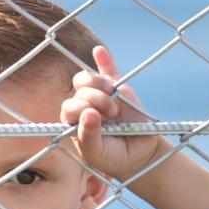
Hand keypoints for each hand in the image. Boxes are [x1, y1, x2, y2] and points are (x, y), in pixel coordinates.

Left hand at [61, 45, 164, 182]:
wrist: (139, 154)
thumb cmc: (111, 157)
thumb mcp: (96, 153)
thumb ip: (88, 136)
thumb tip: (88, 113)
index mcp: (73, 121)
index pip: (69, 106)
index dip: (82, 108)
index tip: (99, 118)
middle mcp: (84, 105)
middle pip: (80, 90)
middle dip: (95, 99)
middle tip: (112, 113)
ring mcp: (101, 95)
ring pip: (90, 79)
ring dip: (100, 85)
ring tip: (114, 101)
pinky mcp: (119, 88)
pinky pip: (109, 70)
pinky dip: (104, 60)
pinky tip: (99, 51)